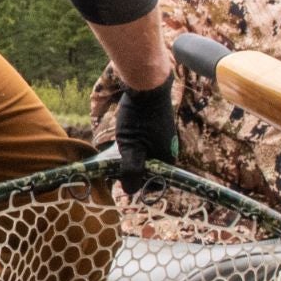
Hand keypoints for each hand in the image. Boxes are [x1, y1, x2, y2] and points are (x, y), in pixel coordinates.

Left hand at [114, 77, 178, 194]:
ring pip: (145, 157)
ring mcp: (162, 139)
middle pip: (149, 170)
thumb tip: (130, 192)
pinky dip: (133, 147)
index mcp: (167, 159)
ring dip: (130, 159)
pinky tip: (119, 143)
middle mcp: (168, 150)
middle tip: (112, 170)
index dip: (139, 185)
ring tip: (113, 157)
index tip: (121, 182)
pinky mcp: (155, 129)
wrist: (147, 88)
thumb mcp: (131, 146)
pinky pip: (144, 145)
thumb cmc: (139, 118)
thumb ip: (131, 169)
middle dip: (132, 172)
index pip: (156, 183)